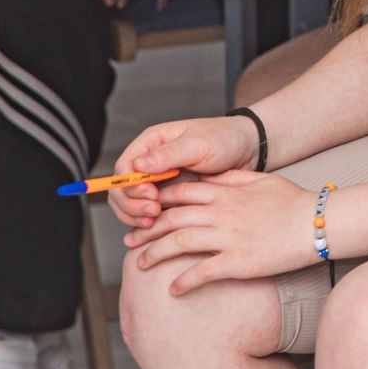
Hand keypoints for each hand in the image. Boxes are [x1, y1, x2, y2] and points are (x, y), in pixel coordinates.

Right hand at [106, 114, 261, 228]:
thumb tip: (138, 165)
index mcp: (152, 142)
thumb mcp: (198, 144)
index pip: (124, 167)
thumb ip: (168, 154)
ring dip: (136, 215)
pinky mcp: (167, 197)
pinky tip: (158, 229)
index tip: (149, 194)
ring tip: (154, 222)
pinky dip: (146, 223)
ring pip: (129, 204)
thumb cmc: (224, 139)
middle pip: (121, 188)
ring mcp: (156, 180)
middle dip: (131, 204)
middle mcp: (149, 162)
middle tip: (153, 212)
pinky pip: (146, 213)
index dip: (129, 184)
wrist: (246, 151)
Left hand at [123, 170, 317, 293]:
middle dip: (146, 230)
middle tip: (131, 240)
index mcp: (225, 193)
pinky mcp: (238, 262)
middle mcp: (220, 213)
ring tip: (141, 263)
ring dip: (154, 253)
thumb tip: (209, 178)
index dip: (156, 202)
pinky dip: (183, 282)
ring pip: (178, 244)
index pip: (179, 194)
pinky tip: (173, 290)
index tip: (143, 211)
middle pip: (171, 219)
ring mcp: (227, 238)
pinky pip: (202, 273)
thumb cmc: (293, 201)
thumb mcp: (260, 179)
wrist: (317, 223)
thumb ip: (231, 178)